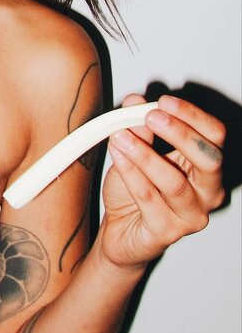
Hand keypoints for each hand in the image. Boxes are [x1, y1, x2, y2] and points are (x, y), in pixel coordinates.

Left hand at [98, 93, 225, 270]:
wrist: (120, 229)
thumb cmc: (134, 190)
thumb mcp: (135, 149)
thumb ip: (138, 126)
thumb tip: (135, 101)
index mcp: (206, 167)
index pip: (215, 136)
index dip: (193, 115)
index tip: (165, 101)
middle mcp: (207, 192)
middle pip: (210, 159)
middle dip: (180, 134)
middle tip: (151, 117)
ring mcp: (190, 215)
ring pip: (175, 182)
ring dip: (146, 154)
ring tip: (122, 136)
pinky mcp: (167, 232)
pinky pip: (149, 199)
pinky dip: (131, 174)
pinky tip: (118, 156)